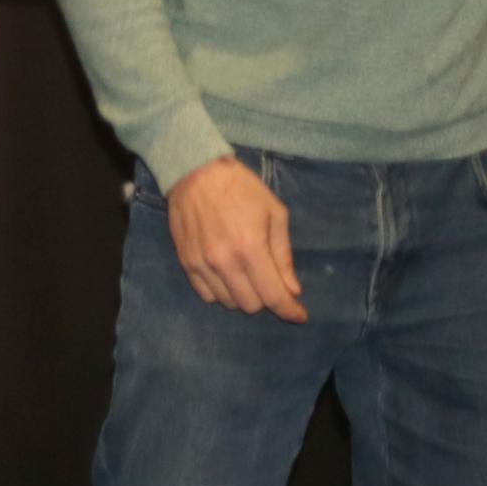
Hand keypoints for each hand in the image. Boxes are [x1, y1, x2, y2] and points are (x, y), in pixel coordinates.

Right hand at [164, 157, 304, 321]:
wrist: (195, 171)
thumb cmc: (241, 188)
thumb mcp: (274, 213)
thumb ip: (283, 254)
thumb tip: (292, 290)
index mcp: (251, 248)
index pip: (273, 295)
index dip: (289, 310)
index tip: (299, 315)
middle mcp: (225, 262)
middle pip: (251, 305)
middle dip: (266, 298)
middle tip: (269, 279)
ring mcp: (202, 264)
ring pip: (229, 303)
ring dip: (243, 295)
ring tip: (247, 274)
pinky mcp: (186, 263)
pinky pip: (207, 295)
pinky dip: (222, 292)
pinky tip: (227, 274)